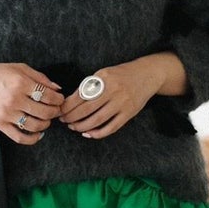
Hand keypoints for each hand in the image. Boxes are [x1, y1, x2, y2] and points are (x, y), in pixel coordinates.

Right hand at [0, 60, 63, 144]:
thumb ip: (39, 77)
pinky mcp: (0, 125)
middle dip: (55, 112)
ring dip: (46, 124)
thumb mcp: (18, 68)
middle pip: (45, 112)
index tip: (59, 99)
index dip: (58, 99)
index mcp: (20, 83)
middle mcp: (14, 99)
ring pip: (35, 126)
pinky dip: (33, 139)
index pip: (48, 95)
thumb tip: (57, 88)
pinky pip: (20, 137)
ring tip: (46, 119)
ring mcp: (7, 114)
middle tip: (55, 110)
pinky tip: (38, 133)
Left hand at [57, 53, 187, 138]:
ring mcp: (122, 103)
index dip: (68, 105)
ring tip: (74, 127)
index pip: (80, 95)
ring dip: (82, 126)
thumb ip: (90, 85)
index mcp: (104, 79)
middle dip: (72, 117)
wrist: (147, 74)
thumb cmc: (121, 74)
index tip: (60, 110)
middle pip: (86, 109)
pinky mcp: (129, 113)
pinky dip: (98, 133)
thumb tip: (71, 101)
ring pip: (97, 120)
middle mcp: (113, 90)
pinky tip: (89, 134)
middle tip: (64, 121)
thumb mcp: (104, 73)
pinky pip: (111, 127)